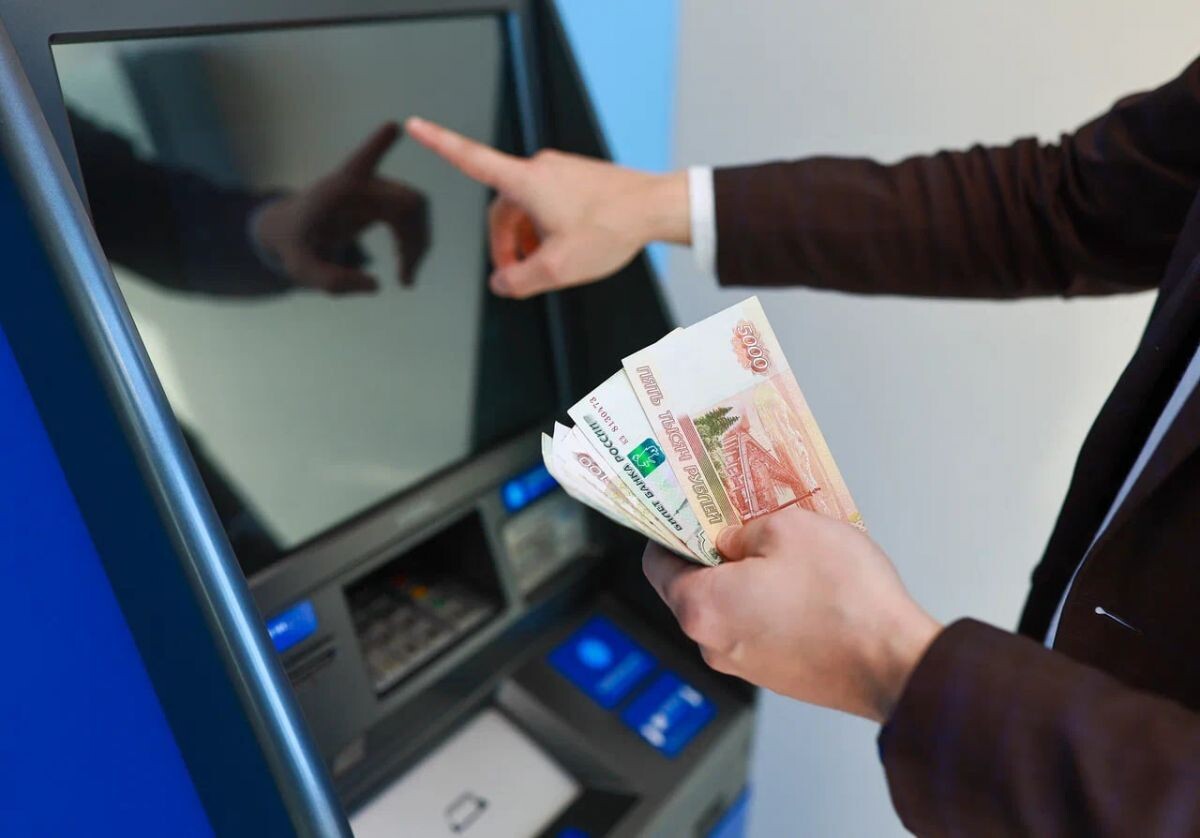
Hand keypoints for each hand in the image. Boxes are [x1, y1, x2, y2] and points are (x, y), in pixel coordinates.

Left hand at [253, 122, 429, 293]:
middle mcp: (363, 183)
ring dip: (419, 244)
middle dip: (415, 239)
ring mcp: (377, 189)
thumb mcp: (302, 269)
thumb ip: (332, 281)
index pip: (360, 162)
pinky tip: (405, 270)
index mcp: (338, 189)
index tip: (393, 126)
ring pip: (417, 210)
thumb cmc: (295, 246)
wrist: (295, 232)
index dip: (377, 146)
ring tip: (405, 279)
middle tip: (405, 278)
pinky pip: (414, 218)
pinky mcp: (384, 201)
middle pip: (407, 202)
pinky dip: (416, 244)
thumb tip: (376, 285)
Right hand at [404, 116, 688, 298]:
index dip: (439, 143)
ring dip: (527, 241)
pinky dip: (545, 229)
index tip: (414, 125)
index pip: (471, 159)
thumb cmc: (610, 230)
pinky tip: (563, 251)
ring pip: (526, 211)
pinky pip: (546, 205)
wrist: (656, 208)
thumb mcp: (558, 268)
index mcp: (526, 182)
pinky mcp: (576, 178)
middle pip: (502, 210)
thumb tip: (501, 284)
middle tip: (516, 279)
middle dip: (505, 245)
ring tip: (545, 269)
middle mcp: (539, 169)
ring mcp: (559, 172)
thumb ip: (520, 281)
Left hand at [642, 506, 940, 722]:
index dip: (670, 529)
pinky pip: (759, 627)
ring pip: (730, 607)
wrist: (897, 662)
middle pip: (693, 586)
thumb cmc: (843, 597)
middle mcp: (713, 644)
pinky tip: (801, 580)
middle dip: (714, 550)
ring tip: (781, 546)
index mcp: (700, 607)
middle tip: (739, 518)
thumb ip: (744, 529)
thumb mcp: (788, 528)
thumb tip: (733, 538)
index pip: (657, 564)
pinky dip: (770, 602)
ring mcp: (745, 665)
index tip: (686, 508)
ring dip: (747, 576)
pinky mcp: (778, 674)